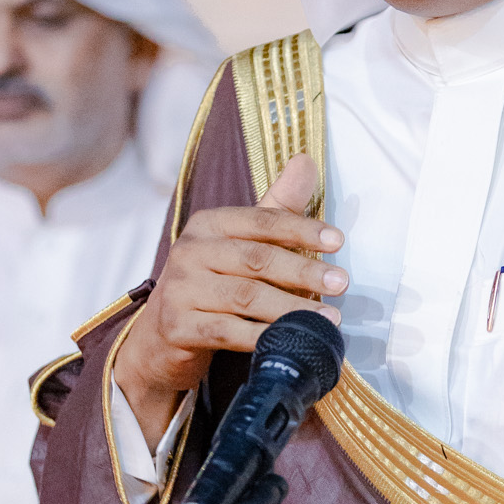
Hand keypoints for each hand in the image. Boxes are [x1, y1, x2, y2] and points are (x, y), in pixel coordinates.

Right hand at [115, 153, 346, 448]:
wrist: (162, 336)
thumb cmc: (213, 283)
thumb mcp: (242, 242)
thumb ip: (276, 207)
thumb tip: (305, 161)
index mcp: (208, 224)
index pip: (262, 220)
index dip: (301, 228)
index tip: (337, 241)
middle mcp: (190, 252)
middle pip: (256, 259)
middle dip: (303, 271)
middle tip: (341, 283)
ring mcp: (180, 290)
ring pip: (246, 297)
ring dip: (292, 308)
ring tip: (328, 317)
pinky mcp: (177, 326)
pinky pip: (228, 331)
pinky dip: (262, 337)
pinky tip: (289, 342)